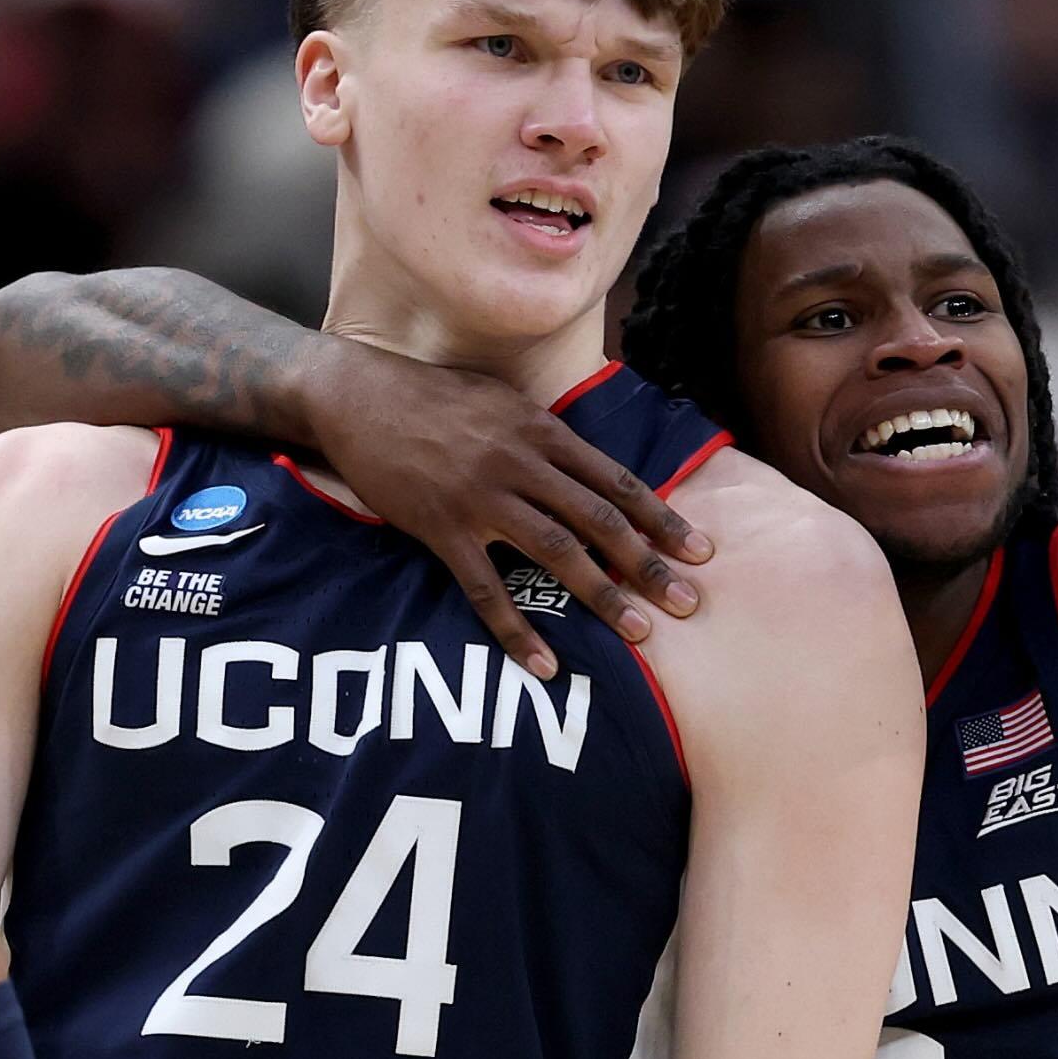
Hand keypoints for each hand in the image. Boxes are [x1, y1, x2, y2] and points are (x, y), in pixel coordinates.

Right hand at [302, 351, 709, 677]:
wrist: (357, 398)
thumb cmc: (430, 396)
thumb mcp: (501, 399)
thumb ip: (543, 432)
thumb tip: (581, 463)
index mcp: (541, 431)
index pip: (617, 481)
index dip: (662, 519)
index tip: (700, 551)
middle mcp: (520, 464)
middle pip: (600, 519)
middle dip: (649, 564)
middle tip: (687, 603)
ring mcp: (480, 499)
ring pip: (556, 552)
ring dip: (602, 596)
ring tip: (638, 632)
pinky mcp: (441, 529)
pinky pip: (486, 589)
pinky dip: (516, 629)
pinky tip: (543, 662)